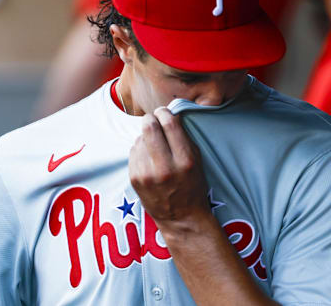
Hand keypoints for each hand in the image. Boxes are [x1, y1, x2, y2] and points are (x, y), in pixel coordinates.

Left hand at [129, 107, 210, 230]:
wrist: (180, 218)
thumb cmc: (192, 186)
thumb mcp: (197, 161)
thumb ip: (184, 138)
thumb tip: (168, 115)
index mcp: (184, 160)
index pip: (170, 124)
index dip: (165, 112)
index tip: (164, 112)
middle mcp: (165, 167)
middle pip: (149, 128)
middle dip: (150, 119)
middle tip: (153, 120)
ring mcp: (147, 174)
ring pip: (139, 139)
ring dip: (145, 137)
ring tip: (154, 147)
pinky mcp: (135, 179)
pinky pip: (133, 152)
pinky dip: (140, 150)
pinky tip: (148, 159)